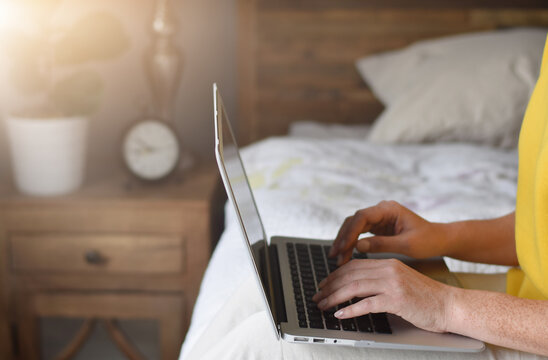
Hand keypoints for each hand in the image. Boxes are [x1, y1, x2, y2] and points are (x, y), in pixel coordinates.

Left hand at [313, 258, 455, 332]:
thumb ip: (380, 280)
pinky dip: (350, 309)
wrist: (449, 305)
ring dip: (334, 297)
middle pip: (350, 275)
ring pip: (354, 287)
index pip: (353, 266)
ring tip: (323, 306)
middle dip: (329, 286)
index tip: (323, 285)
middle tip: (317, 296)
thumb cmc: (425, 298)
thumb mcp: (400, 281)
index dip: (334, 275)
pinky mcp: (397, 299)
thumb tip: (354, 286)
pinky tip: (340, 314)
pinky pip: (367, 303)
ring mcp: (393, 284)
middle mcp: (388, 269)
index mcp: (388, 263)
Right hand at [329, 200, 447, 264]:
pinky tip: (346, 255)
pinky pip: (359, 233)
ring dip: (345, 242)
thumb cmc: (428, 240)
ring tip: (337, 259)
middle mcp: (381, 210)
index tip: (342, 248)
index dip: (349, 232)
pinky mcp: (378, 227)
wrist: (440, 240)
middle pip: (354, 221)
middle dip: (343, 238)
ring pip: (354, 227)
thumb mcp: (407, 245)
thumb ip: (382, 244)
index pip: (362, 217)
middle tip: (334, 256)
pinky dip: (352, 244)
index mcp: (389, 209)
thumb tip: (358, 246)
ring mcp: (379, 218)